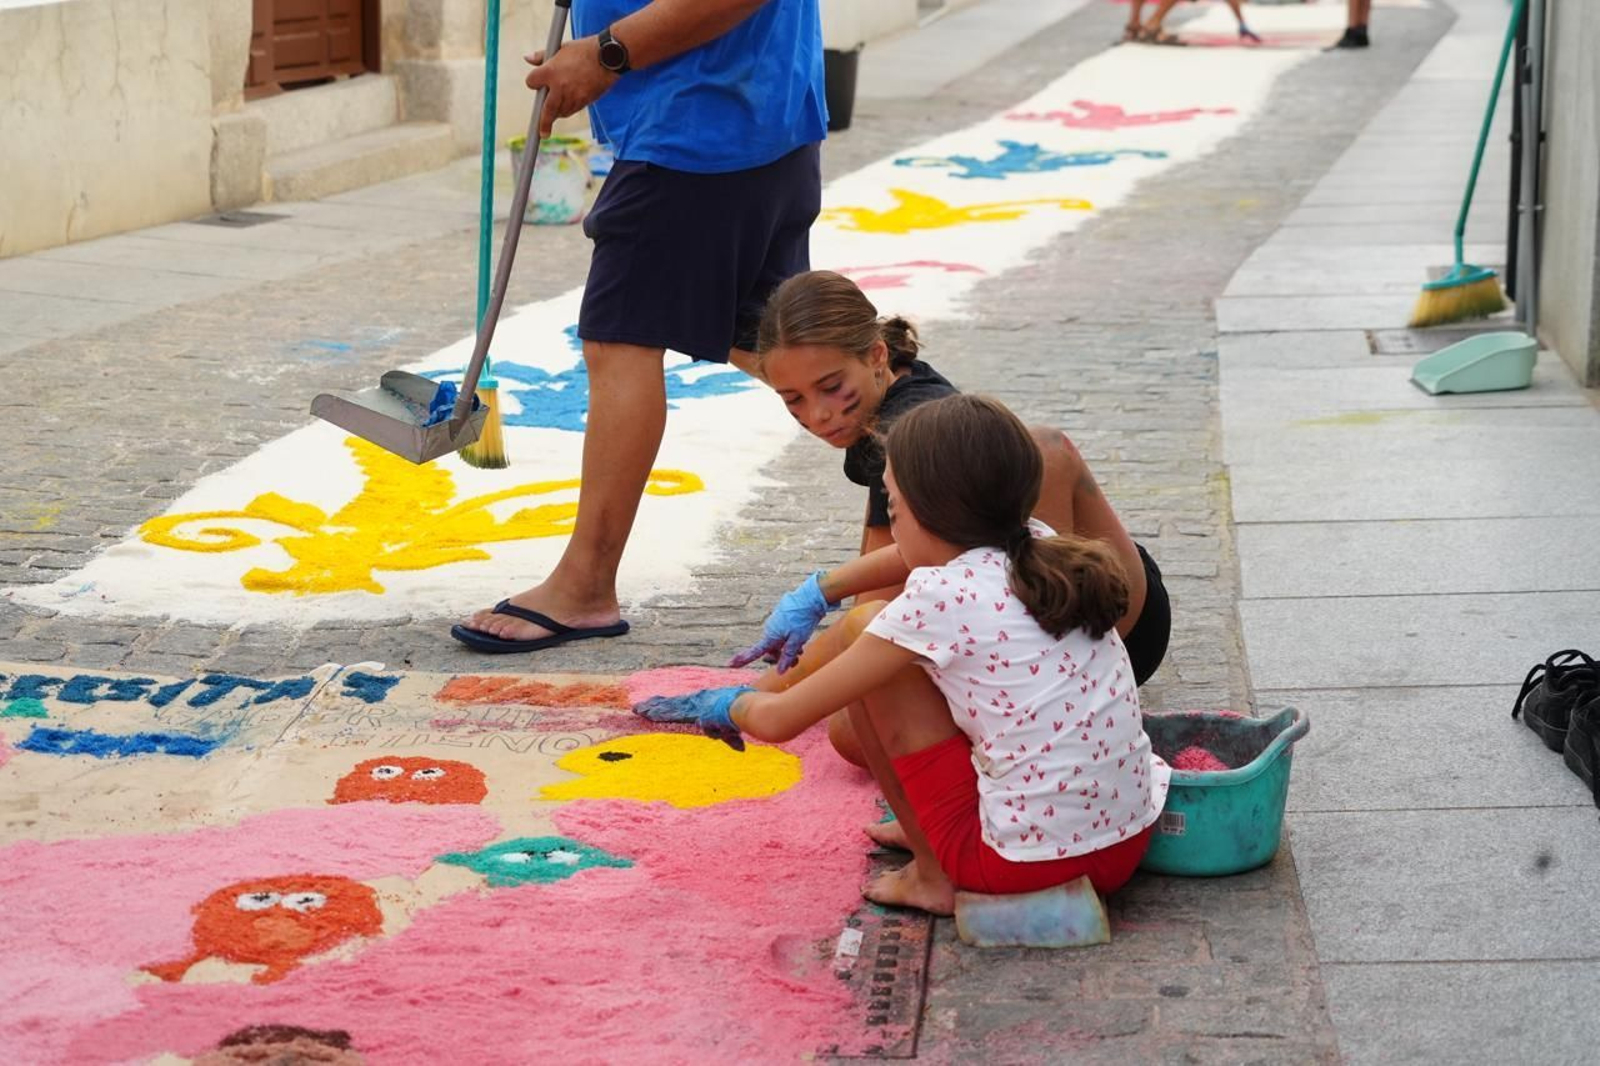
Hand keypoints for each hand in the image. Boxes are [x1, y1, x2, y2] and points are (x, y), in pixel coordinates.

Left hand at [525, 37, 618, 137]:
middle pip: (546, 110)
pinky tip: (569, 104)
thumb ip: (542, 56)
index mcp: (550, 71)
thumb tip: (527, 58)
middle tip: (542, 133)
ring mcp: (572, 96)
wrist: (608, 57)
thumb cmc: (584, 50)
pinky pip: (572, 110)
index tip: (536, 82)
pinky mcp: (583, 101)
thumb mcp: (561, 49)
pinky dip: (569, 109)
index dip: (534, 82)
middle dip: (543, 123)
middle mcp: (559, 86)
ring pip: (560, 112)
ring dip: (557, 113)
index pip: (531, 82)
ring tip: (557, 111)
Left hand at [634, 686, 753, 750]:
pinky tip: (643, 712)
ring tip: (636, 710)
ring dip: (651, 708)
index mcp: (704, 704)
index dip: (670, 707)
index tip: (659, 707)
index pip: (683, 707)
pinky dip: (654, 712)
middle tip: (640, 707)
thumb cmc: (739, 715)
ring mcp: (689, 705)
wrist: (740, 708)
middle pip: (671, 705)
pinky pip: (667, 712)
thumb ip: (731, 739)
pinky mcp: (686, 710)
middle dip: (656, 705)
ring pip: (666, 707)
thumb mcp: (733, 729)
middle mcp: (695, 702)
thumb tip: (740, 749)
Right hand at [729, 572, 836, 673]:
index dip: (743, 659)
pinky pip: (782, 633)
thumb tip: (780, 672)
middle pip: (771, 650)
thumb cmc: (803, 620)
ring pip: (778, 642)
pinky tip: (800, 639)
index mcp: (771, 636)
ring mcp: (775, 623)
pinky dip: (789, 639)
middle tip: (796, 661)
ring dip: (787, 649)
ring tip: (801, 650)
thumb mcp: (797, 641)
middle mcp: (770, 629)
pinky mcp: (781, 619)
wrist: (809, 599)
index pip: (755, 652)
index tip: (730, 664)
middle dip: (781, 657)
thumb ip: (788, 657)